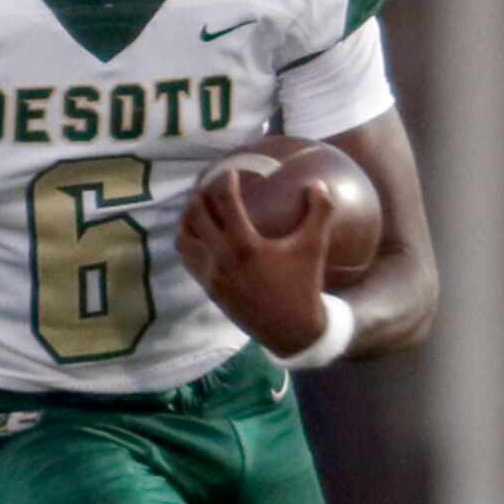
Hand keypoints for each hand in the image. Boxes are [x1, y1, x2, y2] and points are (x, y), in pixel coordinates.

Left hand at [176, 171, 334, 356]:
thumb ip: (320, 211)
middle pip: (195, 218)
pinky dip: (190, 244)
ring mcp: (211, 276)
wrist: (291, 331)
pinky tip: (201, 238)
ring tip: (196, 211)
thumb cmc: (303, 286)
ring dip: (187, 221)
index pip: (225, 204)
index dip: (225, 183)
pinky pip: (189, 260)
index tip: (229, 173)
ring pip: (184, 240)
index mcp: (245, 247)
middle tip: (206, 187)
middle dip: (197, 198)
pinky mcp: (209, 290)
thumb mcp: (314, 247)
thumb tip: (318, 183)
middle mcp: (222, 260)